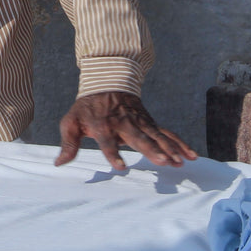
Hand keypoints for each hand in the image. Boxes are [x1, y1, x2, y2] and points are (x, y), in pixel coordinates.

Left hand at [55, 91, 197, 169]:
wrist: (107, 82)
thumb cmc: (87, 107)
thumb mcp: (71, 121)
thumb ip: (68, 143)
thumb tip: (60, 163)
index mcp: (103, 125)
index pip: (107, 141)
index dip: (113, 154)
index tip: (121, 167)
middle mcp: (124, 124)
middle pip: (139, 138)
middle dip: (153, 150)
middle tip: (165, 162)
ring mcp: (140, 122)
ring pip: (157, 136)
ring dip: (170, 149)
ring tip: (181, 162)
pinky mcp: (150, 123)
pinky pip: (167, 134)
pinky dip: (180, 144)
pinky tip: (191, 156)